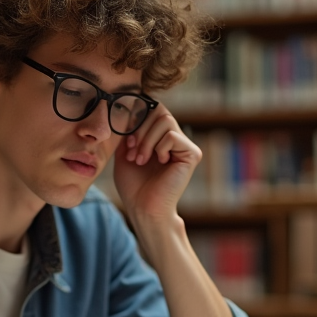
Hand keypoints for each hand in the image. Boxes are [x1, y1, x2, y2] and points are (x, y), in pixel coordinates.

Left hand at [113, 104, 201, 223]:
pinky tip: (158, 163)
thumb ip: (130, 129)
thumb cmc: (133, 185)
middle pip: (158, 110)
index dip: (136, 119)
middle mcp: (174, 138)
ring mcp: (184, 145)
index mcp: (160, 136)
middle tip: (133, 152)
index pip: (151, 109)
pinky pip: (172, 135)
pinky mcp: (192, 154)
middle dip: (140, 129)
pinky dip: (159, 147)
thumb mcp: (124, 151)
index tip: (126, 143)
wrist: (143, 208)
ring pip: (165, 120)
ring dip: (147, 140)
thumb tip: (133, 108)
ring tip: (141, 159)